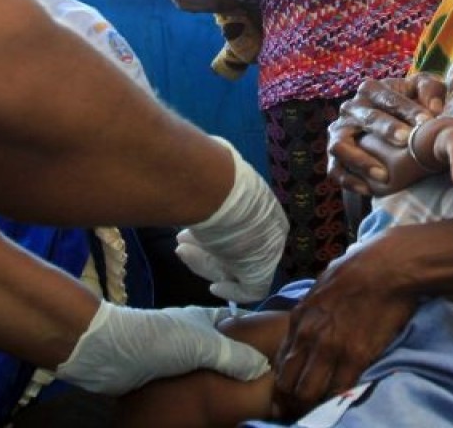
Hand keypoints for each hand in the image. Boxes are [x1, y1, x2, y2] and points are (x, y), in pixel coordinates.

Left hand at [56, 302, 269, 394]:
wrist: (109, 353)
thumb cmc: (160, 339)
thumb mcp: (205, 345)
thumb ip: (236, 357)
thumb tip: (263, 371)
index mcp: (208, 321)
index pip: (241, 329)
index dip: (259, 341)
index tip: (277, 361)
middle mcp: (196, 337)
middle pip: (226, 354)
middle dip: (242, 369)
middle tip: (263, 390)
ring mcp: (180, 358)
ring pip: (209, 373)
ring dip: (222, 385)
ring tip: (244, 403)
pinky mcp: (165, 378)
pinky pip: (191, 388)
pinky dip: (202, 396)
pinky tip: (215, 408)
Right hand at [176, 137, 287, 302]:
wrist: (218, 192)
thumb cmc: (212, 179)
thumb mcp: (215, 179)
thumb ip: (210, 183)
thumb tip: (188, 161)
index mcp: (266, 207)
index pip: (246, 228)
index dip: (221, 232)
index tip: (198, 233)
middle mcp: (271, 230)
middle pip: (239, 247)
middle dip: (208, 246)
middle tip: (181, 241)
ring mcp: (268, 251)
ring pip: (237, 265)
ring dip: (207, 260)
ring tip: (182, 249)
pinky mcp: (261, 272)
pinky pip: (251, 290)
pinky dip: (232, 290)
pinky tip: (215, 286)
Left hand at [273, 247, 416, 414]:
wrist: (387, 267)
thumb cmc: (357, 268)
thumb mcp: (321, 286)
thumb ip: (311, 310)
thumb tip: (308, 322)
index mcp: (299, 319)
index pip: (281, 365)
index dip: (284, 384)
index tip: (292, 392)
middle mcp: (308, 337)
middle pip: (289, 384)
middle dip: (292, 400)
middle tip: (301, 407)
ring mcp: (331, 349)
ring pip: (310, 393)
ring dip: (312, 404)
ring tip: (319, 408)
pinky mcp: (356, 356)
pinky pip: (340, 389)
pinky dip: (338, 397)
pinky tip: (341, 397)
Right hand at [327, 74, 446, 196]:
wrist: (392, 129)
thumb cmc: (410, 108)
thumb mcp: (422, 92)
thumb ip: (431, 90)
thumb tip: (434, 108)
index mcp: (370, 90)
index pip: (387, 98)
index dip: (407, 109)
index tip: (427, 121)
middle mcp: (351, 109)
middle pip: (367, 118)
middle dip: (386, 129)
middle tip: (406, 141)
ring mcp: (339, 133)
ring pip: (341, 146)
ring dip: (361, 160)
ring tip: (384, 175)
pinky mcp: (335, 156)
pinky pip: (335, 170)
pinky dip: (349, 181)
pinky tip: (368, 190)